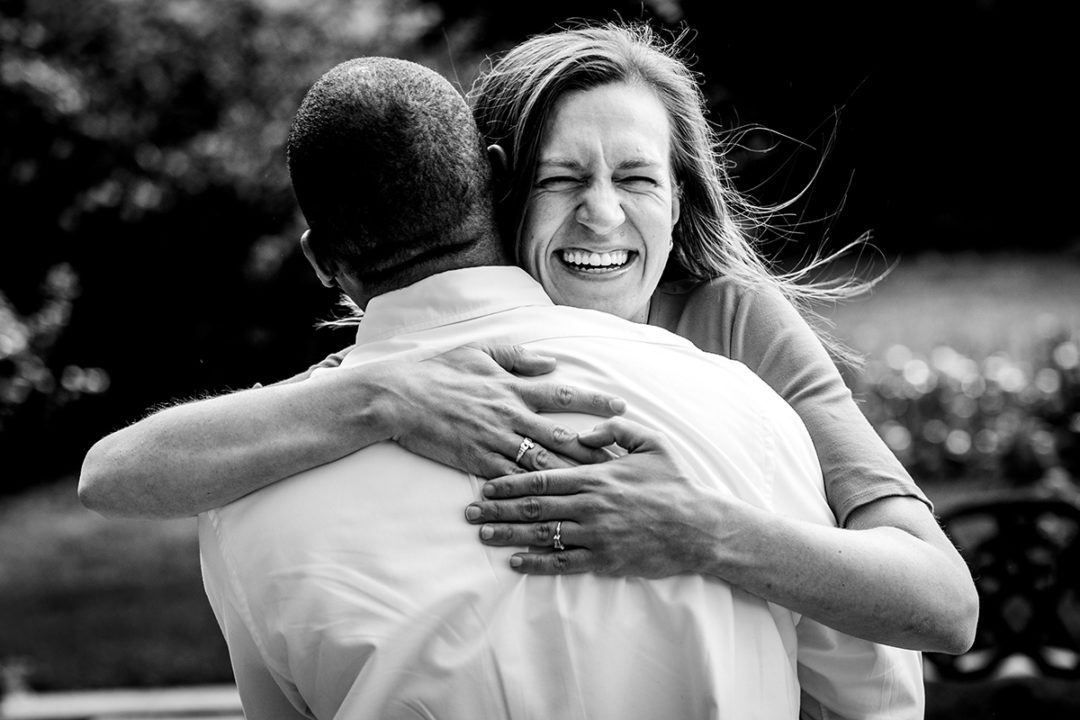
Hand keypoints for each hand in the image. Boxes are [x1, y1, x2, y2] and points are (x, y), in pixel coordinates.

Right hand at [390, 344, 626, 478]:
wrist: (401, 398)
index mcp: (514, 388)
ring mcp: (495, 441)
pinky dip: (532, 494)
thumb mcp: (481, 353)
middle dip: (595, 451)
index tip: (622, 409)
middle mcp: (511, 416)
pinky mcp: (478, 462)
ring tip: (599, 489)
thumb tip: (552, 364)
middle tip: (623, 463)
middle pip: (562, 437)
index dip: (595, 403)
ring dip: (572, 476)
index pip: (564, 396)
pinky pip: (511, 481)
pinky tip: (552, 507)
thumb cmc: (439, 372)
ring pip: (543, 464)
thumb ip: (518, 359)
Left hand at [464, 417, 724, 577]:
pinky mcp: (604, 559)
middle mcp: (590, 505)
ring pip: (541, 534)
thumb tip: (585, 431)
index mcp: (597, 475)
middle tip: (469, 512)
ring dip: (508, 535)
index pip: (541, 478)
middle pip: (533, 507)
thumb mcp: (651, 443)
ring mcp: (595, 534)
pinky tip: (515, 562)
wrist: (699, 527)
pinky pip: (562, 562)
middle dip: (497, 509)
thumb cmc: (674, 483)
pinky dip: (536, 562)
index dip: (509, 482)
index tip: (484, 484)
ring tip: (482, 535)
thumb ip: (616, 430)